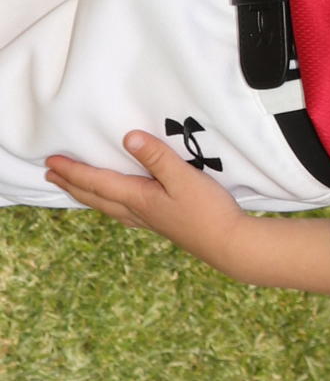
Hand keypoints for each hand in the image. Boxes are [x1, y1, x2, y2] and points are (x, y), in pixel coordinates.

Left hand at [47, 129, 254, 270]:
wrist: (228, 244)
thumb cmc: (208, 211)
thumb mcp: (184, 178)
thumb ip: (157, 157)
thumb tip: (128, 136)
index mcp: (138, 198)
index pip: (97, 182)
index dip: (73, 171)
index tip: (51, 161)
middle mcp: (137, 211)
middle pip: (95, 197)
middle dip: (71, 184)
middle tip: (50, 174)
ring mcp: (148, 220)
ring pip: (106, 207)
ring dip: (86, 196)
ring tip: (74, 189)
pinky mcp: (161, 224)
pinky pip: (122, 212)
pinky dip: (107, 204)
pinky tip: (116, 205)